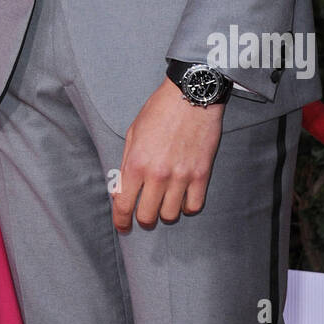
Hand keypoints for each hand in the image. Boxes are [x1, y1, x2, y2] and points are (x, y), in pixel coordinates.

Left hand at [111, 78, 223, 229]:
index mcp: (136, 163)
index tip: (123, 226)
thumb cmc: (159, 111)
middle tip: (145, 213)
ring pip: (170, 215)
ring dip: (165, 212)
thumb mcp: (133, 133)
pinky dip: (187, 206)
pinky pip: (194, 206)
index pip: (124, 204)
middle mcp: (158, 174)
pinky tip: (183, 196)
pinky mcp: (202, 175)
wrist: (190, 96)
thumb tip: (122, 188)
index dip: (121, 221)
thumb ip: (127, 162)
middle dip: (143, 218)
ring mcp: (181, 176)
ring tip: (165, 200)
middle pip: (147, 216)